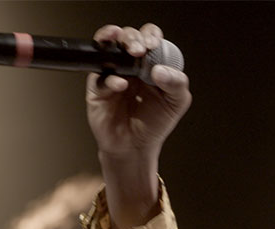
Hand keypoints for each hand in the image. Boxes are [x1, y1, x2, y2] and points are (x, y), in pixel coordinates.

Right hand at [86, 24, 191, 228]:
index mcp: (151, 63)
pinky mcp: (98, 88)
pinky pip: (100, 76)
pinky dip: (111, 79)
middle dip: (134, 37)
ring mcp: (113, 74)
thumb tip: (161, 69)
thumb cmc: (155, 123)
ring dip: (117, 41)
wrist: (135, 148)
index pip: (149, 38)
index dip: (151, 36)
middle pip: (128, 36)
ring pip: (108, 46)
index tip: (153, 45)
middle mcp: (131, 65)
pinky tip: (121, 86)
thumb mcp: (176, 103)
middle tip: (141, 49)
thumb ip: (177, 83)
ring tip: (130, 51)